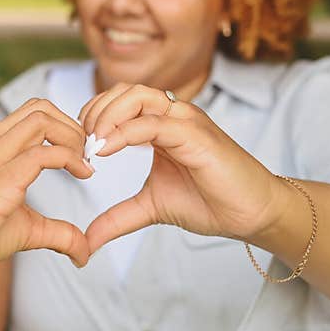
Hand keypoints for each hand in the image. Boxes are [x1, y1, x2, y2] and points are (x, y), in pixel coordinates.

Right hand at [0, 99, 93, 282]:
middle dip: (74, 127)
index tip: (82, 156)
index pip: (34, 112)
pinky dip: (70, 159)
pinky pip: (42, 154)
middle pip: (41, 107)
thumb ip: (55, 232)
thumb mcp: (21, 228)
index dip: (66, 126)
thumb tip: (84, 253)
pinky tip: (82, 175)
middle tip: (88, 157)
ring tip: (85, 165)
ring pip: (42, 119)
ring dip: (74, 137)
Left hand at [78, 83, 288, 252]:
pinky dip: (125, 132)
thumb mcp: (151, 208)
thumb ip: (118, 217)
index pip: (119, 101)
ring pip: (138, 96)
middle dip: (96, 111)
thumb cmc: (209, 202)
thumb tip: (88, 240)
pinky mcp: (197, 135)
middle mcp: (173, 114)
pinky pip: (155, 123)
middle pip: (125, 90)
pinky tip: (105, 150)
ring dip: (107, 116)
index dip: (93, 116)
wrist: (252, 214)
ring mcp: (186, 121)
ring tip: (92, 145)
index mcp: (161, 124)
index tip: (78, 145)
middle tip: (82, 143)